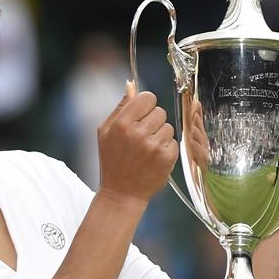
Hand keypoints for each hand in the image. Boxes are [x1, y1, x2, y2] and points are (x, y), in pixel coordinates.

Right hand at [96, 81, 177, 207]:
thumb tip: (131, 85)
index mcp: (122, 124)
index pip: (147, 97)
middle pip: (160, 111)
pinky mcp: (166, 157)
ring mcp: (154, 145)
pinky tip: (153, 158)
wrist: (121, 192)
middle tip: (142, 136)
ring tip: (147, 148)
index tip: (142, 115)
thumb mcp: (105, 132)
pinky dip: (165, 148)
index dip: (146, 105)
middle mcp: (138, 133)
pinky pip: (173, 141)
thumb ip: (120, 108)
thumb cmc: (112, 161)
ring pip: (168, 126)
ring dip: (160, 135)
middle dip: (153, 121)